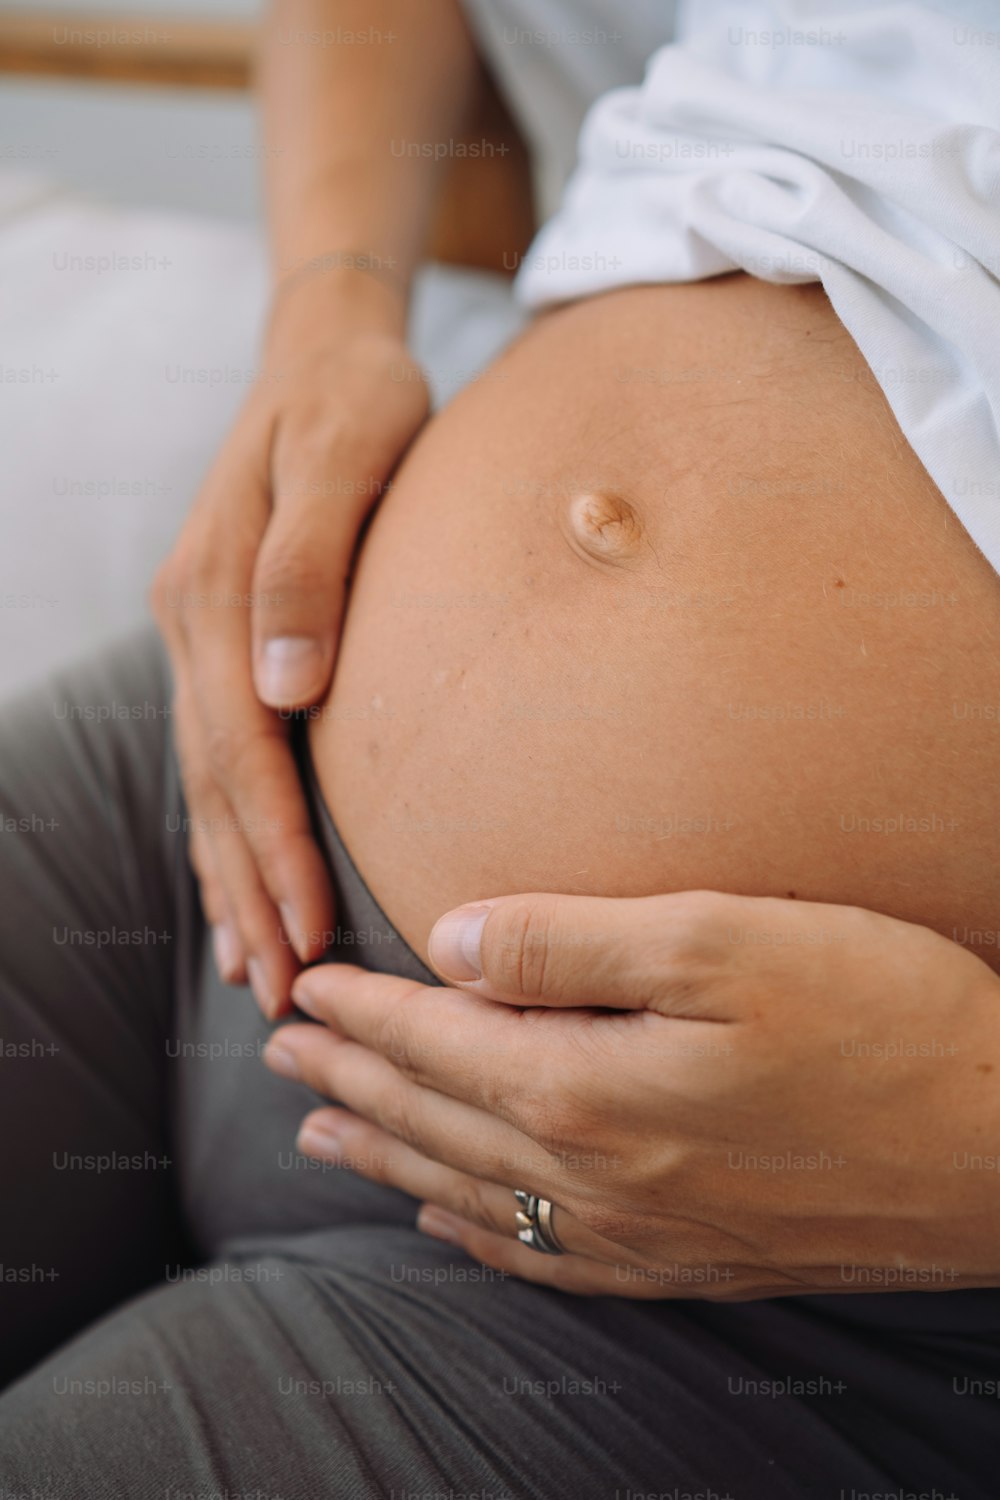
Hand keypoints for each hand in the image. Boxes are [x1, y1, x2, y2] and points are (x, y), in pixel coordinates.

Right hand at [152, 272, 427, 1015]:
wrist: (325, 349)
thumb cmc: (358, 398)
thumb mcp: (346, 452)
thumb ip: (311, 563)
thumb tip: (286, 687)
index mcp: (216, 592)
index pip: (243, 750)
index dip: (273, 847)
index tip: (311, 932)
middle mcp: (194, 624)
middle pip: (216, 786)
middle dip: (251, 892)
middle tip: (286, 994)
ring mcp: (201, 635)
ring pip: (209, 783)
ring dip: (232, 880)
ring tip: (258, 969)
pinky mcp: (225, 638)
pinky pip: (218, 753)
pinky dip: (229, 828)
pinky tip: (245, 883)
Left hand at [265, 890, 999, 1297]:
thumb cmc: (884, 1021)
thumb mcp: (728, 942)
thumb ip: (574, 941)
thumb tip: (452, 940)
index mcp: (591, 1086)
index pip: (435, 1042)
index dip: (361, 1010)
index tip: (301, 985)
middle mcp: (596, 1175)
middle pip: (434, 1122)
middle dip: (348, 1080)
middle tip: (279, 1053)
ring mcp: (641, 1232)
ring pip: (472, 1192)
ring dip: (388, 1157)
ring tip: (326, 1137)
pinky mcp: (689, 1261)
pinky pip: (542, 1258)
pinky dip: (475, 1233)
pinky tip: (451, 1223)